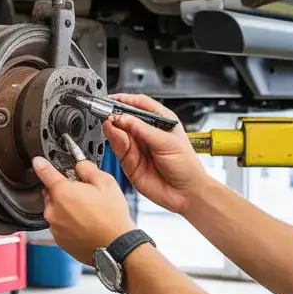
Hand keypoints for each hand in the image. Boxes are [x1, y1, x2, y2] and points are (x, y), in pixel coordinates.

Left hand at [31, 156, 135, 264]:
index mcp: (62, 193)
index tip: (38, 162)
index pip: (44, 172)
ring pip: (56, 210)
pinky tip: (85, 225)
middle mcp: (53, 211)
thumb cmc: (112, 218)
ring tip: (88, 213)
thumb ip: (87, 168)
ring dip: (66, 209)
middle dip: (64, 191)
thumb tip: (78, 165)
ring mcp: (55, 227)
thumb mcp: (106, 183)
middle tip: (84, 195)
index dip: (42, 165)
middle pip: (52, 193)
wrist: (116, 248)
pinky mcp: (59, 240)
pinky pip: (60, 226)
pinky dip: (69, 223)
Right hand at [102, 94, 210, 214]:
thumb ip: (142, 129)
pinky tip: (112, 133)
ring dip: (113, 126)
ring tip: (109, 121)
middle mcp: (147, 132)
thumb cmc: (186, 166)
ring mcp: (137, 147)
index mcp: (160, 121)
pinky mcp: (129, 161)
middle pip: (125, 117)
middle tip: (106, 111)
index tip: (112, 99)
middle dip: (115, 113)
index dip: (125, 100)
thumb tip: (122, 118)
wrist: (186, 193)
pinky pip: (118, 147)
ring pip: (119, 131)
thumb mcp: (166, 142)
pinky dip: (114, 139)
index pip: (139, 104)